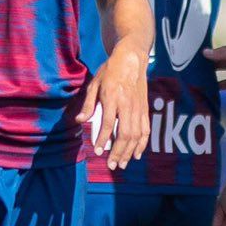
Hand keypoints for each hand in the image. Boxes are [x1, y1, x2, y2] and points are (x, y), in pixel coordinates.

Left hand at [79, 51, 149, 170]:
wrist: (132, 60)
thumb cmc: (110, 71)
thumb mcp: (94, 84)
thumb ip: (88, 104)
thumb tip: (79, 121)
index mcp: (113, 97)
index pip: (108, 124)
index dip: (102, 139)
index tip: (97, 151)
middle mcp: (127, 105)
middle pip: (125, 134)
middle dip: (118, 152)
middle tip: (112, 165)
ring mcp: (138, 108)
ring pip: (136, 135)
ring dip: (129, 152)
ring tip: (122, 164)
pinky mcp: (145, 109)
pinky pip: (145, 130)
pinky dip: (142, 144)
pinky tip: (136, 154)